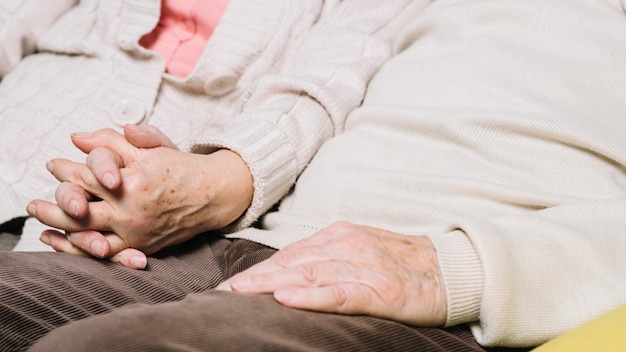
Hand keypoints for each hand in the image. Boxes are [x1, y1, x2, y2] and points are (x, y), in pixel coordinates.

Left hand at [28, 126, 253, 262]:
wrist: (214, 195)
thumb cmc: (183, 168)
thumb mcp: (152, 146)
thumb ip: (114, 140)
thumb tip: (78, 137)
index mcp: (132, 181)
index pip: (86, 175)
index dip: (65, 169)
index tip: (54, 164)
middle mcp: (131, 210)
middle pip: (78, 209)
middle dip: (51, 204)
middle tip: (34, 203)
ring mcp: (136, 232)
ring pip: (86, 235)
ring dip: (58, 230)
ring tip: (40, 224)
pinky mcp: (142, 247)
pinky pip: (105, 255)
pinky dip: (81, 250)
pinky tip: (65, 244)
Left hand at [216, 221, 447, 326]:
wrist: (449, 269)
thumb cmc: (400, 262)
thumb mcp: (360, 250)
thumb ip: (326, 257)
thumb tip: (287, 274)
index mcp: (339, 235)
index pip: (290, 255)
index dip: (258, 270)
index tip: (230, 285)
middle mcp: (346, 245)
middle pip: (292, 263)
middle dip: (254, 278)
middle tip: (222, 292)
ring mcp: (363, 266)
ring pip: (309, 275)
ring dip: (270, 285)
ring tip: (240, 295)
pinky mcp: (379, 289)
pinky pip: (339, 293)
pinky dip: (311, 297)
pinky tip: (286, 300)